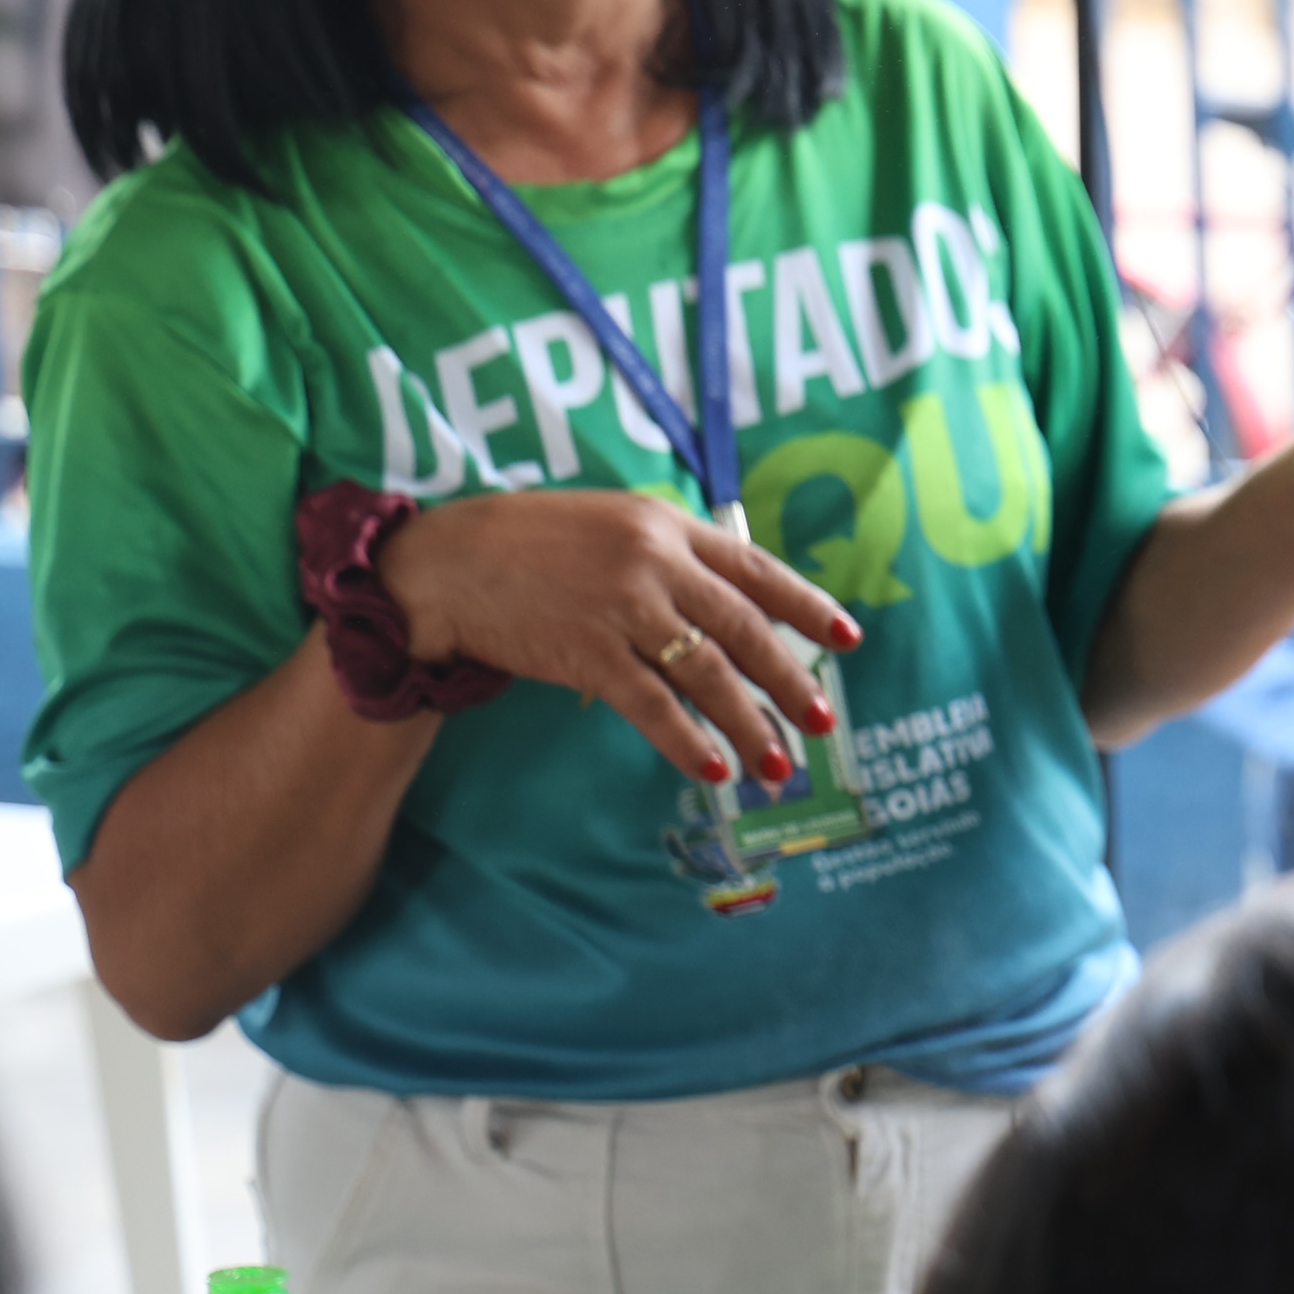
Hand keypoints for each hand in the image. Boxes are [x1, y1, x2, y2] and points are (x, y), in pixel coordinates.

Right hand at [380, 490, 859, 787]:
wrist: (448, 563)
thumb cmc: (531, 545)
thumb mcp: (612, 525)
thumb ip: (670, 555)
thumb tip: (727, 604)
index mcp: (668, 526)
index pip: (757, 568)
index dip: (806, 606)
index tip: (846, 638)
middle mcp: (656, 563)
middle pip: (745, 628)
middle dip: (791, 679)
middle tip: (822, 719)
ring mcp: (623, 608)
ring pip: (708, 673)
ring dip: (749, 723)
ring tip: (779, 764)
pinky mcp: (588, 652)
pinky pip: (652, 705)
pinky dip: (687, 740)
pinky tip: (713, 768)